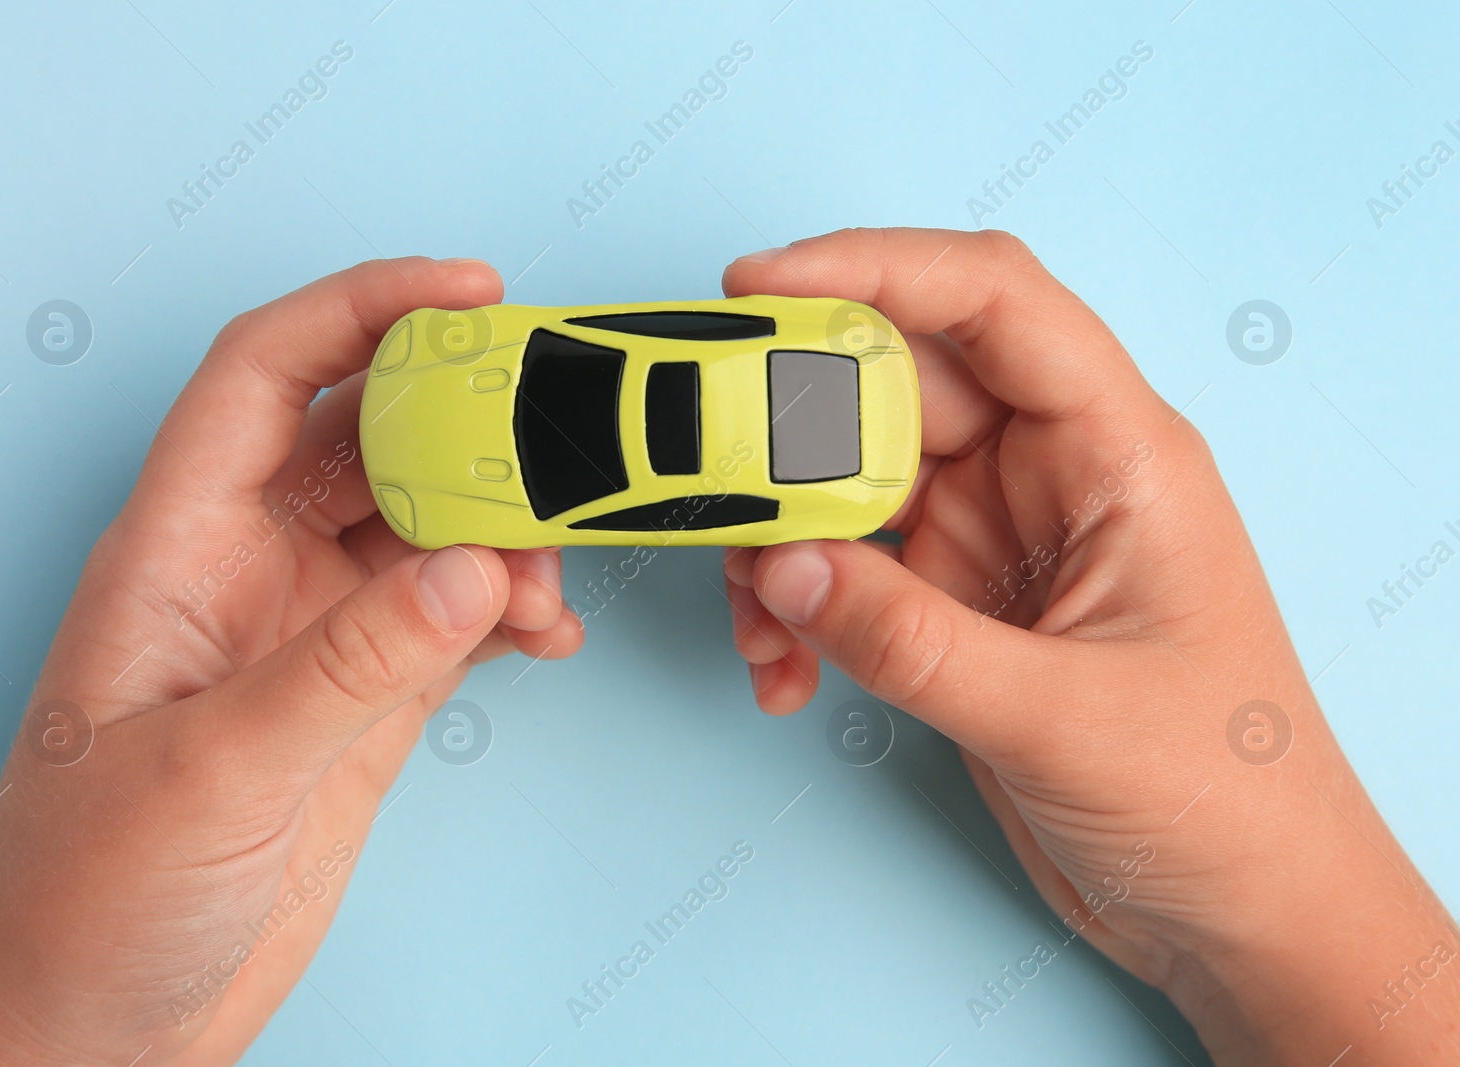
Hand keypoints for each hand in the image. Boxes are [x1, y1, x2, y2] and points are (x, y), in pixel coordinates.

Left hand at [0, 258, 583, 1066]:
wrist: (95, 1033)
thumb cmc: (84, 900)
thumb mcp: (213, 770)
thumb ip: (349, 663)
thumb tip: (475, 565)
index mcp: (176, 548)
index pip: (267, 374)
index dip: (362, 307)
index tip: (469, 291)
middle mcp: (246, 572)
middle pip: (368, 438)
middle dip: (464, 419)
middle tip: (559, 429)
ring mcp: (310, 637)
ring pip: (424, 529)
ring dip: (503, 533)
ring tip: (557, 575)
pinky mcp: (359, 705)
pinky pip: (452, 620)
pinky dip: (510, 612)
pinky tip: (548, 635)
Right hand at [721, 228, 1458, 1063]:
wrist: (1242, 912)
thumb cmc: (1220, 801)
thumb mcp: (1059, 717)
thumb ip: (908, 639)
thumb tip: (778, 565)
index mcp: (1119, 454)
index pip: (994, 303)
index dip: (874, 268)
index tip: (758, 285)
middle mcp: (1052, 476)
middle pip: (898, 387)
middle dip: (792, 428)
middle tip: (711, 476)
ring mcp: (999, 539)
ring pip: (853, 481)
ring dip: (782, 540)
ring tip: (753, 619)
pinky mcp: (958, 605)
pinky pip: (847, 571)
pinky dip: (798, 609)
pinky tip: (782, 672)